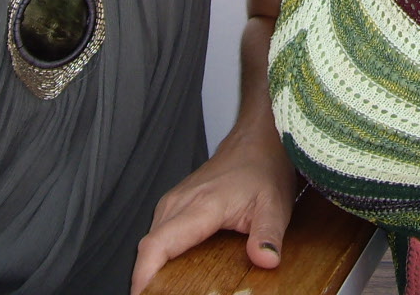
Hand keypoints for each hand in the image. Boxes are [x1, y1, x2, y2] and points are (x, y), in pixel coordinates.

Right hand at [130, 128, 299, 293]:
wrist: (258, 140)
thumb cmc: (263, 169)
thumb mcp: (275, 205)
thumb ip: (268, 235)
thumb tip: (265, 260)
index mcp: (201, 205)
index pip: (158, 244)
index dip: (145, 275)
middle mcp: (179, 203)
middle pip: (148, 249)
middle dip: (148, 280)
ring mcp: (174, 201)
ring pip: (151, 243)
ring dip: (153, 269)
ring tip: (167, 291)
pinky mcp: (174, 204)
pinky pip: (157, 235)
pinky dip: (159, 257)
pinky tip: (172, 273)